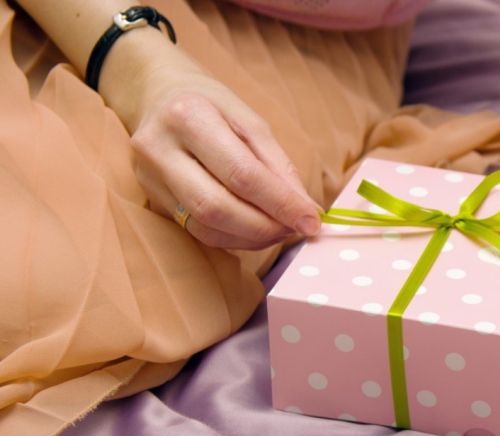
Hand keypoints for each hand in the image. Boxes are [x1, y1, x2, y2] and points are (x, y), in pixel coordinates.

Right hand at [106, 32, 320, 249]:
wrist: (157, 96)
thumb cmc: (211, 105)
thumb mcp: (249, 120)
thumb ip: (278, 165)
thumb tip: (305, 209)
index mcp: (189, 116)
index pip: (242, 174)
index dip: (280, 203)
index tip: (311, 221)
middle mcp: (160, 149)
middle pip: (217, 207)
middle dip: (265, 226)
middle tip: (295, 229)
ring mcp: (149, 177)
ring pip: (205, 226)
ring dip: (251, 237)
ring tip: (279, 230)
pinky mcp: (151, 199)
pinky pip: (197, 231)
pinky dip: (233, 237)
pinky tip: (254, 230)